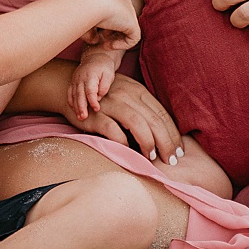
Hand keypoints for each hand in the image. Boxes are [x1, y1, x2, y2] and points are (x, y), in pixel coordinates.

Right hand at [66, 74, 183, 163]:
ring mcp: (110, 104)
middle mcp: (126, 95)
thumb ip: (143, 109)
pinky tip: (130, 152)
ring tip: (152, 157)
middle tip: (171, 160)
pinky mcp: (95, 116)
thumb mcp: (127, 96)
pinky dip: (124, 142)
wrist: (69, 89)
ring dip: (148, 142)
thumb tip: (164, 134)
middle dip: (166, 142)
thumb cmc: (104, 98)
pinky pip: (113, 130)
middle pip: (153, 120)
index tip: (179, 151)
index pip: (161, 113)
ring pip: (136, 123)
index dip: (173, 133)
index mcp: (137, 91)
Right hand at [69, 54, 115, 120]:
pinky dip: (71, 102)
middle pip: (79, 94)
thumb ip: (104, 86)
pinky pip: (70, 93)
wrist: (95, 57)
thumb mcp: (109, 74)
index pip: (90, 90)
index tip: (97, 109)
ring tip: (79, 117)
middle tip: (83, 117)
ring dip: (76, 107)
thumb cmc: (104, 67)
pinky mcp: (73, 82)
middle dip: (81, 107)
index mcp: (90, 76)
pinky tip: (74, 110)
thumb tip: (98, 97)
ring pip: (73, 95)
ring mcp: (75, 80)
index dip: (93, 101)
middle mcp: (80, 78)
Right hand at [81, 0, 138, 49]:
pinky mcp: (133, 24)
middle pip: (123, 22)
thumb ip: (90, 30)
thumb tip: (96, 41)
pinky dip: (122, 45)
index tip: (98, 32)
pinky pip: (134, 38)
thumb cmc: (82, 8)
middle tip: (102, 38)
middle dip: (113, 33)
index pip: (116, 14)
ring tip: (105, 44)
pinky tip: (110, 45)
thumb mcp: (84, 19)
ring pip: (129, 31)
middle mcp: (124, 4)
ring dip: (117, 40)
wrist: (88, 2)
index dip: (108, 26)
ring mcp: (130, 13)